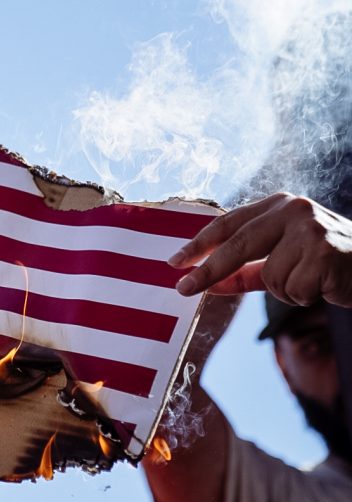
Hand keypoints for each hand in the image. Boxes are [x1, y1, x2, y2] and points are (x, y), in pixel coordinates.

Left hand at [169, 193, 351, 306]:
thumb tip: (207, 283)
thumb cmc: (326, 263)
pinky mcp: (325, 253)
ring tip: (312, 281)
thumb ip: (246, 271)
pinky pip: (293, 289)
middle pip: (237, 245)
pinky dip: (305, 296)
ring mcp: (310, 229)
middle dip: (208, 271)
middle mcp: (293, 209)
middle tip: (183, 289)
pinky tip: (324, 285)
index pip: (228, 223)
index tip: (174, 262)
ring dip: (287, 289)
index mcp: (278, 205)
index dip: (199, 244)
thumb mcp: (283, 260)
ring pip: (269, 275)